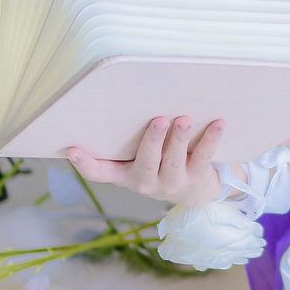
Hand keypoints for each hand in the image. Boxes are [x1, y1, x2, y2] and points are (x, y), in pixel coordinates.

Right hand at [65, 112, 231, 206]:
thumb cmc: (159, 164)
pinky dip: (211, 139)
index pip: (100, 173)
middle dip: (152, 141)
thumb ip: (125, 140)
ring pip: (175, 161)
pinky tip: (218, 123)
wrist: (196, 192)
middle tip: (160, 119)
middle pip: (146, 162)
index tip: (71, 149)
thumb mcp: (137, 158)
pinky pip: (204, 157)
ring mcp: (173, 182)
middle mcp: (147, 182)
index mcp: (126, 175)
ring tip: (183, 119)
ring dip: (179, 139)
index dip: (85, 163)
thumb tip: (114, 98)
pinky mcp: (197, 178)